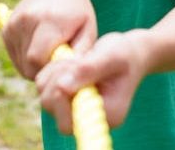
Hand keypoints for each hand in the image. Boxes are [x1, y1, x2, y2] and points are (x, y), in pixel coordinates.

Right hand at [2, 0, 96, 79]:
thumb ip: (82, 54)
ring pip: (22, 64)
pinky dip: (28, 60)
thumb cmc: (76, 10)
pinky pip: (16, 57)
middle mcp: (27, 20)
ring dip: (37, 66)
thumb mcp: (88, 28)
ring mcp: (13, 24)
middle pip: (28, 65)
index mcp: (50, 20)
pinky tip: (41, 47)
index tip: (65, 66)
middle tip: (59, 63)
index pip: (38, 60)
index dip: (51, 71)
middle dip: (44, 71)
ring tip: (52, 52)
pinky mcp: (6, 29)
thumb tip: (70, 77)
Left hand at [35, 30, 149, 133]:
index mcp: (105, 115)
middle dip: (56, 80)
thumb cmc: (125, 53)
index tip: (72, 71)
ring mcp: (75, 107)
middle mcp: (88, 116)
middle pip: (52, 108)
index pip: (68, 123)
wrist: (130, 51)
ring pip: (45, 94)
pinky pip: (44, 85)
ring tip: (76, 60)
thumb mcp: (111, 57)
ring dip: (54, 73)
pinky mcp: (66, 95)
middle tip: (75, 61)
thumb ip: (88, 71)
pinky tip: (70, 61)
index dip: (61, 99)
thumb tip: (62, 87)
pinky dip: (51, 70)